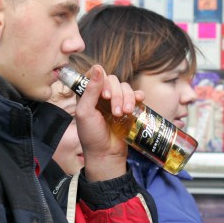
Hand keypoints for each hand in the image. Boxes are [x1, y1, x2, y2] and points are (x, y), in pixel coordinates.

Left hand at [74, 65, 144, 181]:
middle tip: (115, 112)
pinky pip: (136, 95)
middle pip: (113, 80)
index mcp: (88, 94)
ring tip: (124, 113)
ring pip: (125, 87)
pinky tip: (138, 101)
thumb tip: (98, 67)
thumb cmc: (91, 136)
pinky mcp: (129, 108)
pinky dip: (138, 96)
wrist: (106, 155)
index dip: (103, 81)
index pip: (97, 75)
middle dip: (116, 95)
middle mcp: (102, 95)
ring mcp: (116, 101)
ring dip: (127, 98)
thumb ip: (90, 90)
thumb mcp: (85, 113)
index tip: (104, 95)